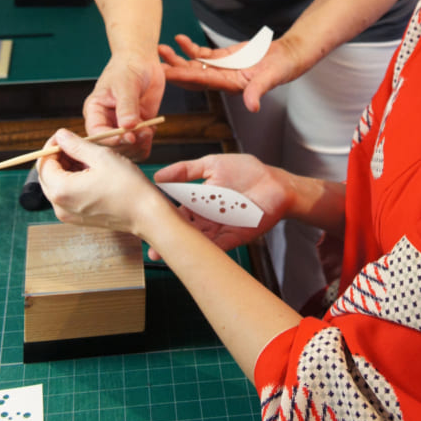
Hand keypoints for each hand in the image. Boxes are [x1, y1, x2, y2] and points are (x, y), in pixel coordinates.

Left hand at [38, 130, 165, 235]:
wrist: (145, 213)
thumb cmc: (127, 186)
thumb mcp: (101, 156)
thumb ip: (76, 145)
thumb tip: (60, 136)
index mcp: (62, 190)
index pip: (44, 163)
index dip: (52, 146)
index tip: (64, 135)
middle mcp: (60, 206)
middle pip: (47, 176)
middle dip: (58, 157)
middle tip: (76, 144)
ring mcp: (68, 215)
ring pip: (56, 185)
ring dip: (66, 168)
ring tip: (88, 157)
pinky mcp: (77, 218)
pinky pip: (66, 196)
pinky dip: (73, 181)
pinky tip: (91, 172)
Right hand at [83, 51, 165, 158]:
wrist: (143, 62)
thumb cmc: (127, 68)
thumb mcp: (126, 84)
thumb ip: (127, 106)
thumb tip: (127, 127)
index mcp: (95, 111)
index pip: (96, 134)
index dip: (111, 140)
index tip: (129, 137)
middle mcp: (106, 123)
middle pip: (111, 147)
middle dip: (128, 144)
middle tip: (144, 133)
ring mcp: (121, 127)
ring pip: (126, 150)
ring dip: (139, 145)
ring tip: (149, 130)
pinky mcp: (136, 129)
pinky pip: (139, 146)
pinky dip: (147, 143)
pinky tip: (151, 130)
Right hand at [149, 153, 291, 254]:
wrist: (274, 182)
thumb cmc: (246, 171)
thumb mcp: (212, 165)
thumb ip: (185, 170)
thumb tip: (158, 175)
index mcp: (200, 202)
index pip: (177, 214)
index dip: (163, 220)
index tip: (146, 225)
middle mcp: (207, 219)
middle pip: (185, 232)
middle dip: (169, 241)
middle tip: (153, 248)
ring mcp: (220, 230)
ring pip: (198, 242)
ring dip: (184, 249)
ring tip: (167, 254)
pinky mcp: (235, 238)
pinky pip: (218, 247)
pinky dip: (206, 252)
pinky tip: (192, 255)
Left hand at [159, 34, 307, 111]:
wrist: (289, 56)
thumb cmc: (282, 69)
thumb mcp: (271, 79)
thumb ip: (258, 91)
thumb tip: (252, 107)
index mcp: (229, 85)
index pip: (200, 82)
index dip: (182, 77)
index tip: (165, 74)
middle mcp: (222, 78)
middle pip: (191, 75)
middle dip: (173, 68)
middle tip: (153, 62)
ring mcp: (222, 68)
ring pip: (194, 64)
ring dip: (178, 57)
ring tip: (161, 48)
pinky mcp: (225, 58)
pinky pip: (204, 55)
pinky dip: (191, 48)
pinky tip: (180, 40)